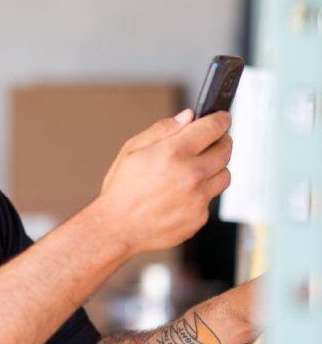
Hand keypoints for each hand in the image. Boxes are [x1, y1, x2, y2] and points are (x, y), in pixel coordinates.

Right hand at [96, 108, 231, 255]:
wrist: (118, 227)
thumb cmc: (122, 189)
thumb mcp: (132, 149)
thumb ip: (163, 129)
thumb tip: (187, 116)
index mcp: (174, 152)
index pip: (213, 127)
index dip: (220, 119)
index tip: (221, 118)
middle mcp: (191, 174)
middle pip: (225, 150)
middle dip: (220, 142)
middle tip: (210, 143)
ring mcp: (199, 197)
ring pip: (224, 175)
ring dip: (215, 168)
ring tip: (194, 170)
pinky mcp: (200, 217)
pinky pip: (211, 199)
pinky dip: (202, 193)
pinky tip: (182, 194)